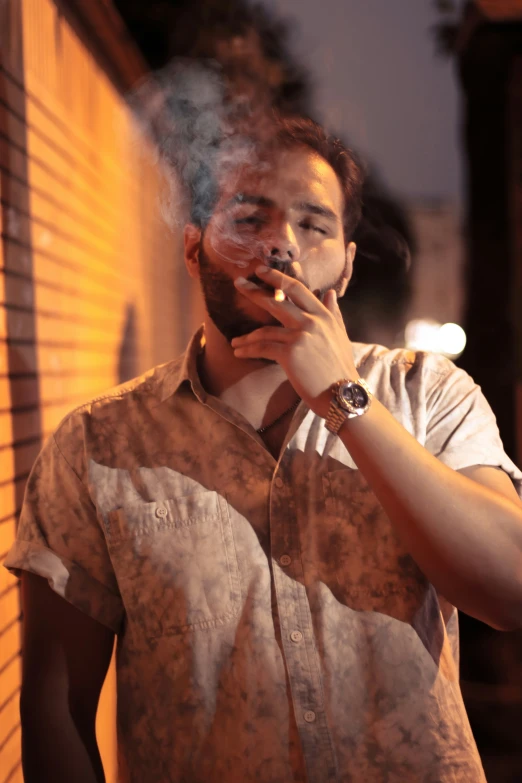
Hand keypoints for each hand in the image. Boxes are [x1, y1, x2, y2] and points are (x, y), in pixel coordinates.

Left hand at [231, 265, 358, 417]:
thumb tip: (330, 293)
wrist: (342, 393)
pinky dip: (248, 350)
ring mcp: (300, 336)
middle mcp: (311, 321)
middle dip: (254, 291)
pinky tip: (239, 353)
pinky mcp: (290, 353)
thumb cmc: (340, 368)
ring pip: (265, 330)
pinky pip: (262, 347)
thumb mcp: (340, 335)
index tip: (260, 270)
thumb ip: (334, 313)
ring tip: (235, 342)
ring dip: (246, 336)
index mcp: (323, 315)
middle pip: (276, 301)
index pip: (297, 289)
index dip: (277, 278)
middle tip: (238, 283)